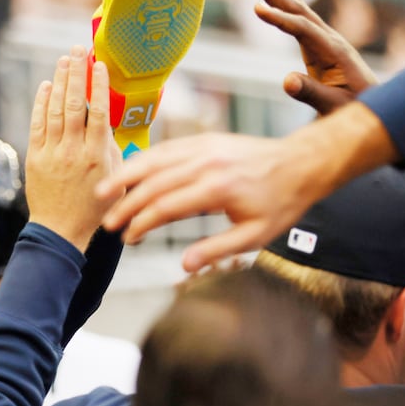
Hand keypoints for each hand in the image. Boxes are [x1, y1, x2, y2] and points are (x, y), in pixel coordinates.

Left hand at [25, 47, 121, 250]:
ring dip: (59, 82)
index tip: (99, 65)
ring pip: (55, 110)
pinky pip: (37, 125)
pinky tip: (46, 86)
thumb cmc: (94, 208)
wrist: (60, 230)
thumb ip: (114, 151)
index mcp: (97, 157)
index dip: (98, 86)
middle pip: (75, 105)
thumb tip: (109, 125)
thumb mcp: (117, 182)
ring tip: (64, 60)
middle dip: (76, 74)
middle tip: (78, 50)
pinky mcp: (36, 158)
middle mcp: (74, 152)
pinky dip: (41, 104)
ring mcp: (53, 154)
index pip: (99, 113)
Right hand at [96, 102, 397, 270]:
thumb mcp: (255, 236)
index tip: (128, 239)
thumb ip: (217, 249)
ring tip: (102, 191)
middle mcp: (207, 162)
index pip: (166, 206)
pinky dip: (144, 159)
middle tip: (108, 223)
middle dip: (126, 204)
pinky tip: (129, 171)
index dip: (141, 224)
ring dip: (126, 175)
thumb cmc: (281, 203)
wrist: (301, 164)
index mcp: (218, 188)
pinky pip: (167, 147)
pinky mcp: (204, 139)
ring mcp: (204, 146)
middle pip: (153, 182)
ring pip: (154, 159)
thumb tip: (184, 266)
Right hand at [248, 0, 378, 115]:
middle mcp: (330, 38)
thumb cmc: (354, 109)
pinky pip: (303, 16)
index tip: (256, 9)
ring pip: (299, 8)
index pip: (302, 29)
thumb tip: (286, 81)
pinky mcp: (320, 44)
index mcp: (334, 51)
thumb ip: (311, 93)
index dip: (279, 19)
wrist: (374, 110)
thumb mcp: (333, 106)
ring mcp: (326, 39)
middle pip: (298, 10)